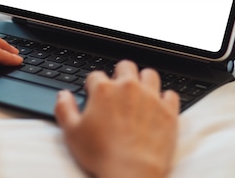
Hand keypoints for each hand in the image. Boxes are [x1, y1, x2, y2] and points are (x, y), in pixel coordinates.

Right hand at [54, 60, 178, 177]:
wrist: (131, 172)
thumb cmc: (101, 154)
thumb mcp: (71, 133)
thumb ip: (64, 108)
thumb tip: (63, 95)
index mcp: (103, 90)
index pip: (96, 75)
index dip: (93, 85)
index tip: (94, 95)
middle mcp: (128, 88)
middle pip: (125, 66)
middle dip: (120, 74)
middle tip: (118, 89)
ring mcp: (150, 97)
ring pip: (150, 74)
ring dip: (144, 80)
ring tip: (139, 93)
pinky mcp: (168, 111)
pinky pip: (171, 94)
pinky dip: (165, 98)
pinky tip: (158, 106)